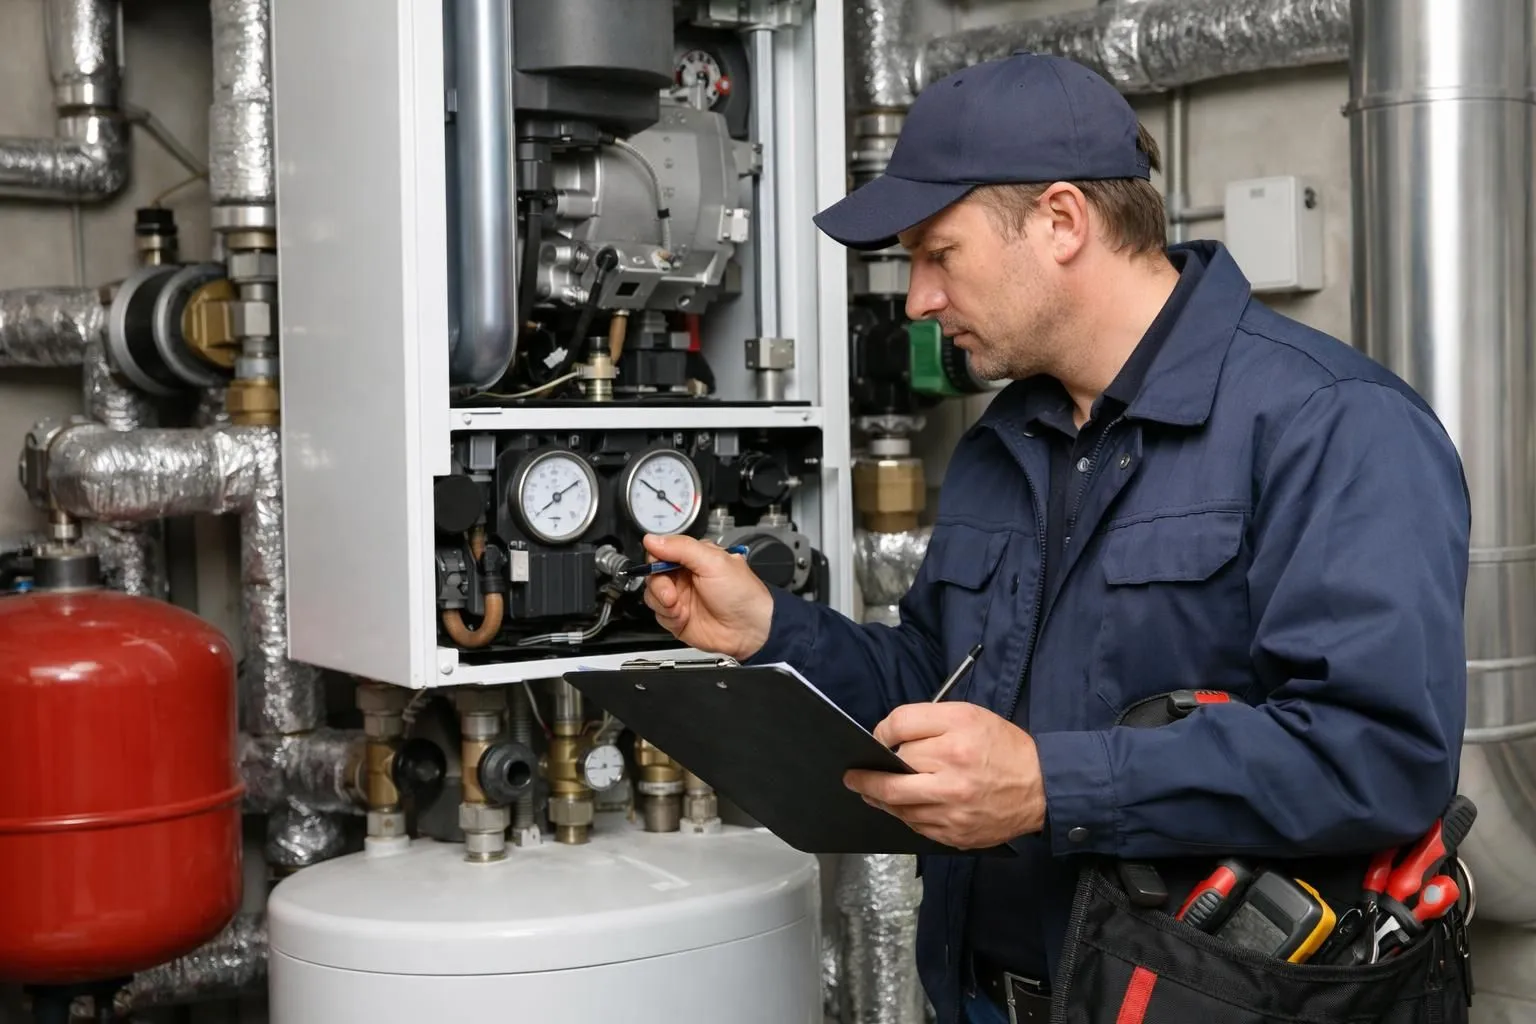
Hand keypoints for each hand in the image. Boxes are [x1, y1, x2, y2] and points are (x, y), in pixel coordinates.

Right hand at [640, 534, 774, 660]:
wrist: (750, 630)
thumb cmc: (742, 594)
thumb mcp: (713, 562)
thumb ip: (681, 547)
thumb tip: (652, 539)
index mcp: (694, 557)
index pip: (662, 551)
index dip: (656, 559)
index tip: (658, 566)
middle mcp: (685, 576)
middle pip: (654, 575)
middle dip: (659, 585)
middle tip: (671, 593)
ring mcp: (681, 598)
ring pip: (652, 595)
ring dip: (662, 603)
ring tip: (679, 607)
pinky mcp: (677, 618)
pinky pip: (658, 615)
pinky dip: (668, 617)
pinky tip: (683, 617)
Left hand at [844, 702, 1045, 848]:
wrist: (1042, 788)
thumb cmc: (1003, 747)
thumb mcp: (968, 715)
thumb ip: (925, 720)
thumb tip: (887, 737)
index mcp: (954, 741)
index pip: (898, 730)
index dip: (882, 734)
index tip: (878, 740)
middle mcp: (951, 778)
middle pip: (889, 779)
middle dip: (865, 778)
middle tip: (852, 777)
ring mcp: (952, 811)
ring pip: (899, 807)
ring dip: (880, 799)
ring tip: (871, 791)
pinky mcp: (956, 835)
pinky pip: (917, 826)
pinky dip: (905, 815)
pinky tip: (902, 806)